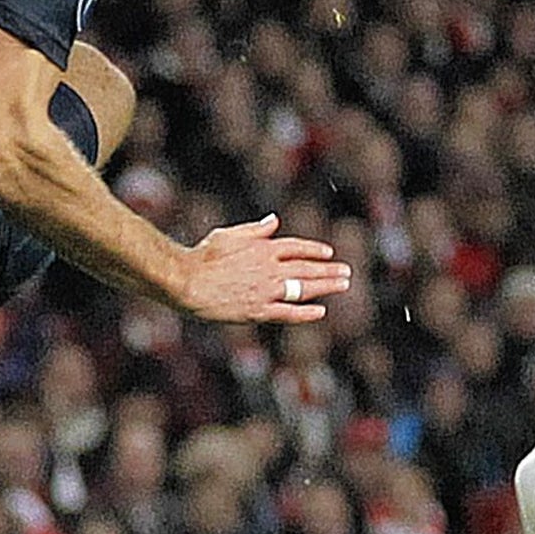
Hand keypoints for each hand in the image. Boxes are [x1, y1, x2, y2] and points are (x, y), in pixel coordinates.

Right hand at [175, 213, 351, 322]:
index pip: (297, 247)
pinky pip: (288, 312)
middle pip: (306, 268)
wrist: (188, 281)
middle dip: (328, 269)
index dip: (314, 250)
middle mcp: (270, 268)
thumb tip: (273, 221)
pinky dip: (306, 312)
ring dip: (326, 286)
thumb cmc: (203, 255)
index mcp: (263, 248)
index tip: (328, 253)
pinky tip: (321, 311)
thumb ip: (255, 229)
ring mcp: (266, 290)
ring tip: (343, 286)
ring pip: (304, 288)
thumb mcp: (230, 234)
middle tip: (346, 272)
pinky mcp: (258, 310)